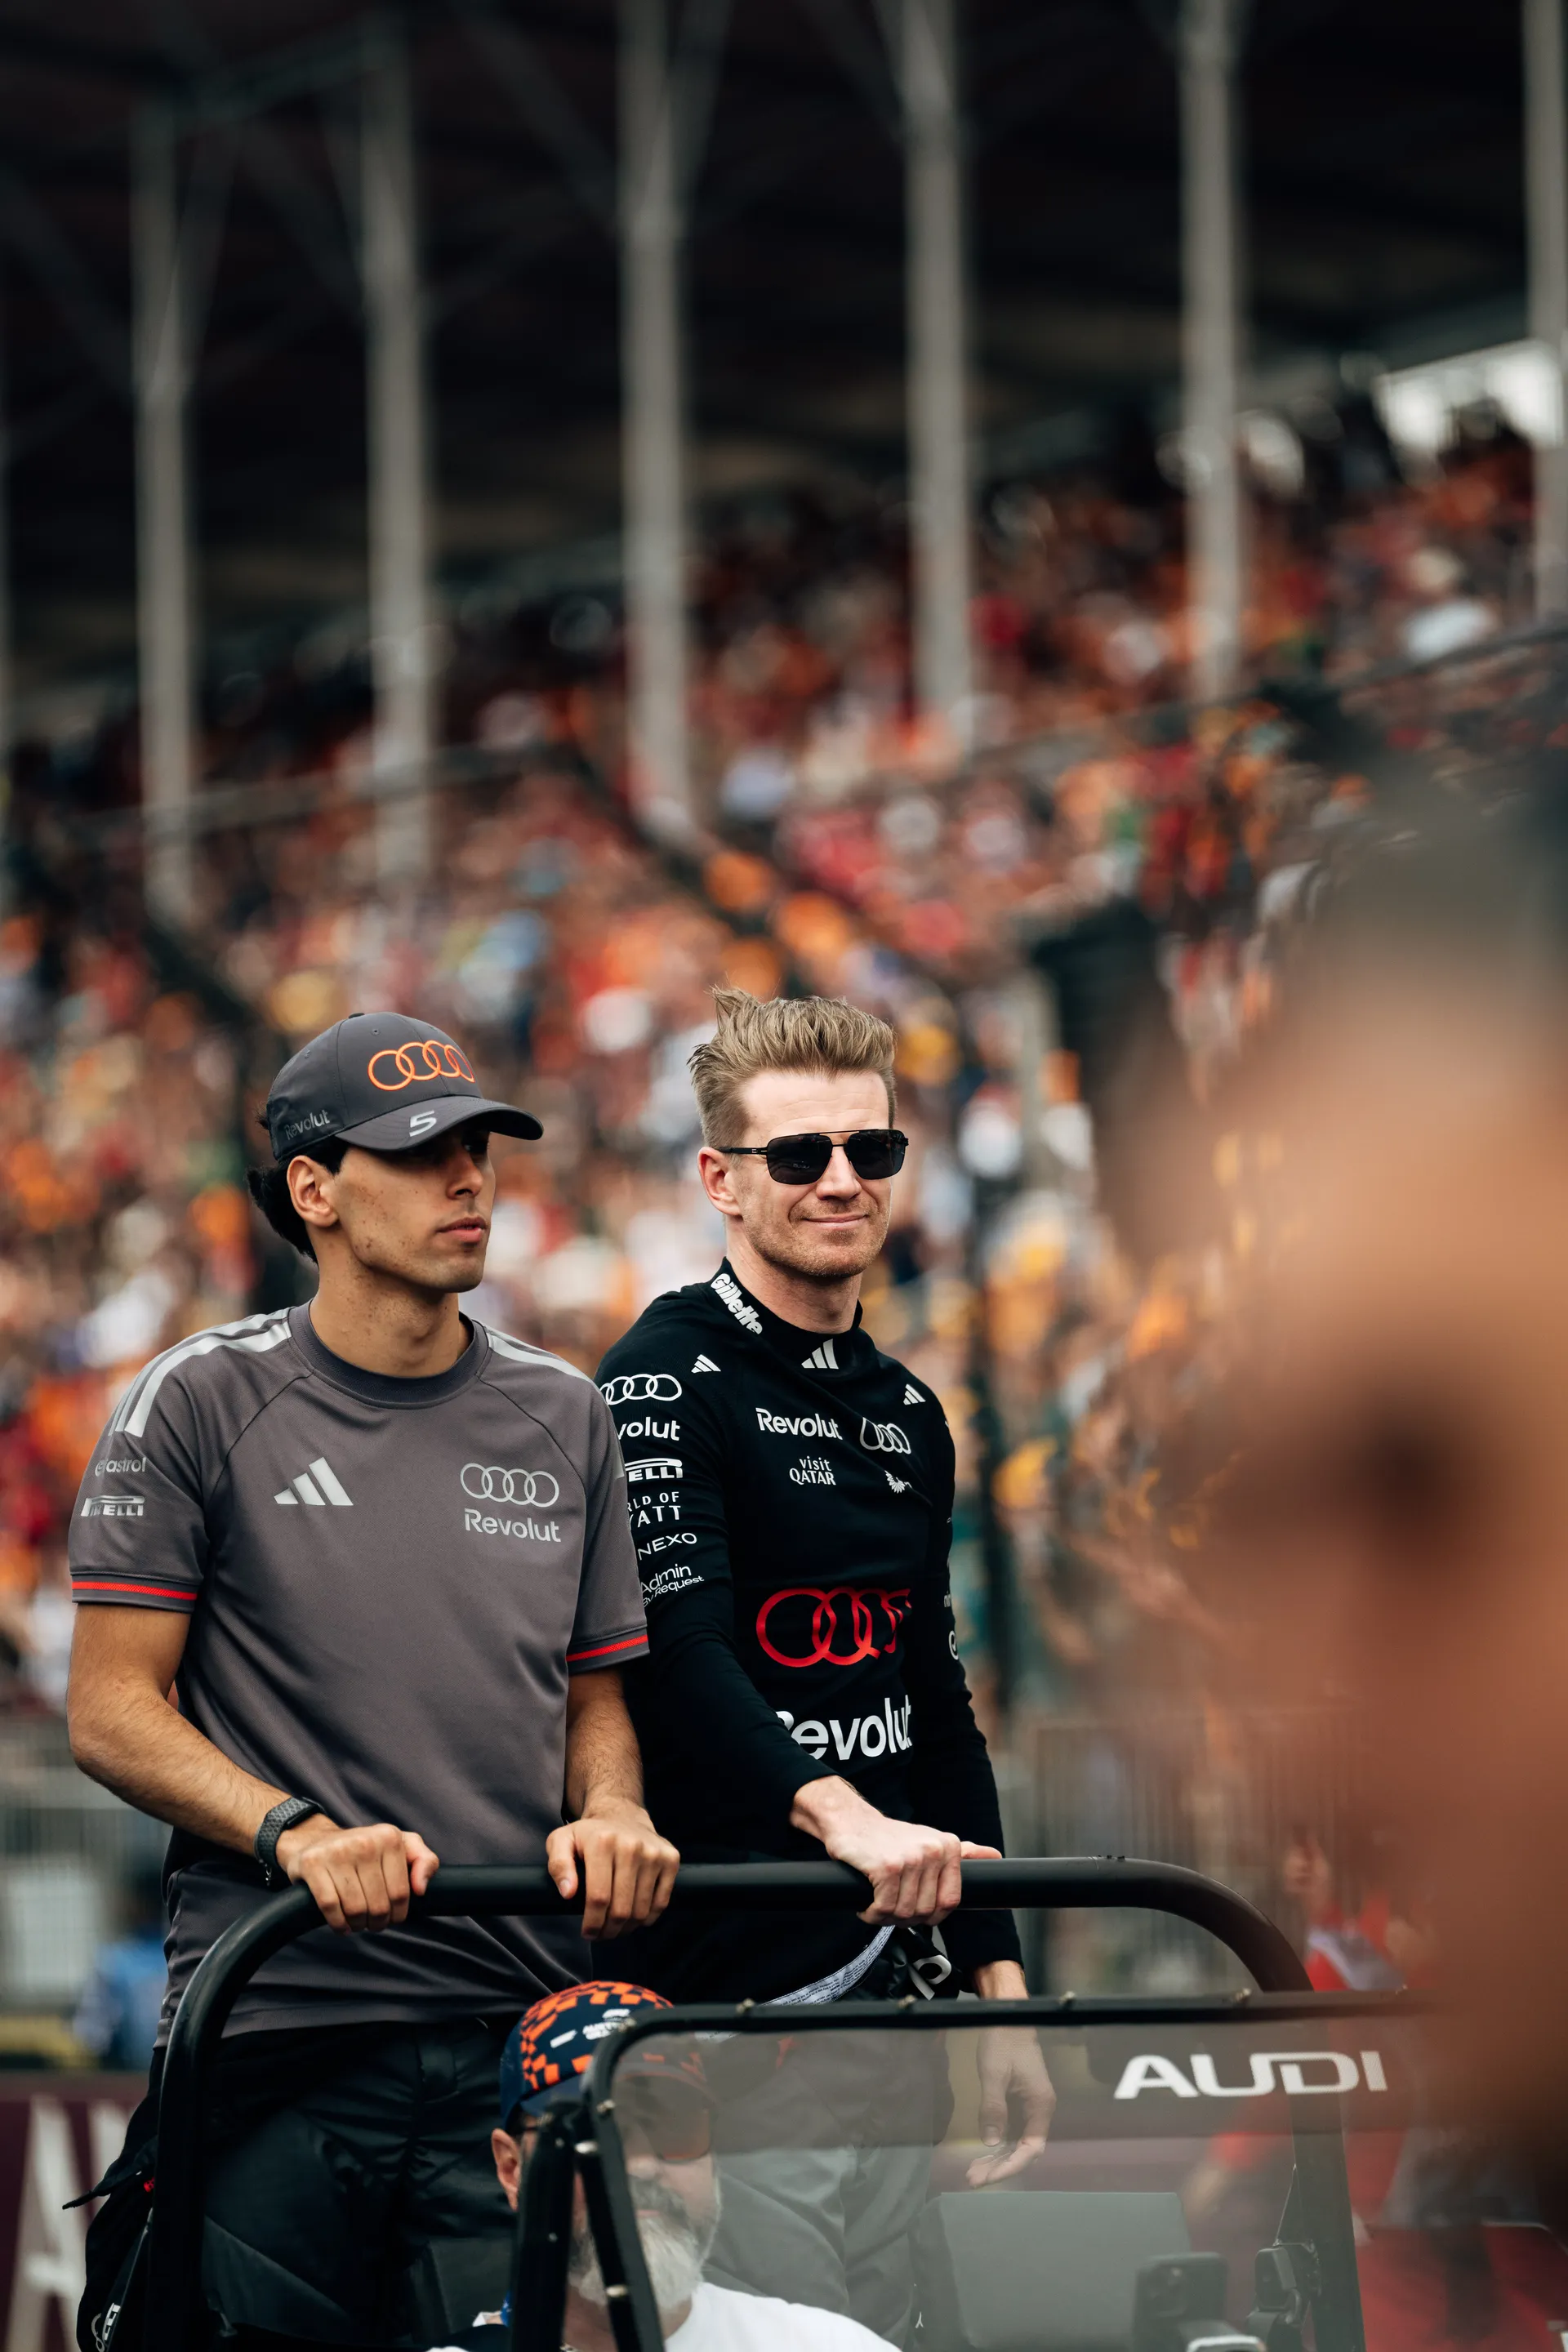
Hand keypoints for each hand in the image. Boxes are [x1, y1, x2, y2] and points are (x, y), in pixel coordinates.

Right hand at [275, 1814, 439, 1934]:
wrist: (317, 1841)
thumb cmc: (365, 1850)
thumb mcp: (401, 1846)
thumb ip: (425, 1861)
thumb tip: (421, 1889)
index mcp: (389, 1837)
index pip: (401, 1893)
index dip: (398, 1914)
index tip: (392, 1917)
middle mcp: (364, 1841)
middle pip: (378, 1905)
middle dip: (377, 1922)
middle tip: (373, 1922)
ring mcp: (336, 1851)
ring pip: (355, 1909)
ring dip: (358, 1925)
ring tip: (358, 1922)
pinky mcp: (312, 1864)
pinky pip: (330, 1906)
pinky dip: (338, 1924)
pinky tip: (342, 1925)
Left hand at [547, 1802, 678, 1938]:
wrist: (622, 1815)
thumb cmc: (589, 1835)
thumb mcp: (561, 1842)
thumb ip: (558, 1866)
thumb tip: (568, 1892)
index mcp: (602, 1843)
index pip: (598, 1898)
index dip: (592, 1923)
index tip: (587, 1933)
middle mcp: (631, 1846)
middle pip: (621, 1909)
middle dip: (609, 1930)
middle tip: (601, 1933)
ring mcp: (654, 1853)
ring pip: (641, 1911)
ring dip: (627, 1928)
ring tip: (616, 1926)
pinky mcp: (670, 1859)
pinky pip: (661, 1903)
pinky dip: (647, 1918)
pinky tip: (634, 1917)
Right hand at [790, 1779, 967, 1924]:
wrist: (851, 1821)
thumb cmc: (888, 1838)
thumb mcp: (930, 1841)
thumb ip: (964, 1853)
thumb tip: (994, 1856)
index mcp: (949, 1847)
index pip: (949, 1901)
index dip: (930, 1914)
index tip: (913, 1909)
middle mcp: (934, 1851)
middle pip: (926, 1911)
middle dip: (904, 1917)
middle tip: (888, 1905)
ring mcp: (912, 1859)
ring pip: (905, 1913)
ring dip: (885, 1917)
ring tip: (876, 1903)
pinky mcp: (888, 1868)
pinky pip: (884, 1909)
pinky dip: (872, 1914)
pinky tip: (866, 1904)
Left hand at [967, 1958, 1055, 2183]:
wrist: (1008, 2015)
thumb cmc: (1003, 2041)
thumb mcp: (994, 2074)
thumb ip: (993, 2109)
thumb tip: (989, 2144)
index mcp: (1040, 2105)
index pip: (1031, 2149)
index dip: (1010, 2166)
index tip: (988, 2177)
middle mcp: (1039, 2110)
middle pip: (1023, 2151)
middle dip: (1000, 2168)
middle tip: (972, 2180)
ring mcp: (1030, 2108)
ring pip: (1016, 2143)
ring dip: (996, 2159)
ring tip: (972, 2173)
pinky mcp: (1020, 2103)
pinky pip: (1011, 2133)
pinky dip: (997, 2146)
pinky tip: (982, 2155)